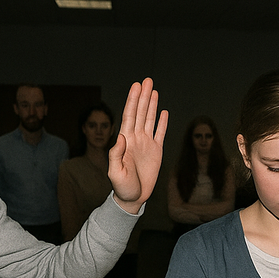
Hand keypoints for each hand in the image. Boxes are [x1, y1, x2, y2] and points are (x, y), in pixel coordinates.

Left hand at [109, 78, 167, 212]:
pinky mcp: (156, 151)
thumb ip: (116, 154)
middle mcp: (136, 138)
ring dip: (152, 104)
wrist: (132, 197)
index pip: (129, 115)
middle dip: (142, 96)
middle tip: (147, 80)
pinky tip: (163, 111)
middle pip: (140, 112)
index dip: (132, 100)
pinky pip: (160, 133)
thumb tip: (121, 137)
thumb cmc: (121, 187)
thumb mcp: (115, 172)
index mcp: (125, 141)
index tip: (136, 86)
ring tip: (154, 89)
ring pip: (150, 119)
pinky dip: (162, 122)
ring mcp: (146, 144)